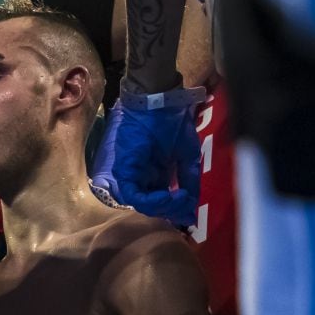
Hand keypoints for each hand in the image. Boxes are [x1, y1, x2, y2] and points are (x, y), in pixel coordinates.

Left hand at [91, 98, 201, 226]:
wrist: (158, 101)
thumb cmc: (172, 122)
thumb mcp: (187, 153)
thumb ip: (189, 178)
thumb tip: (191, 203)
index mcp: (154, 172)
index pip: (160, 198)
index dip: (174, 208)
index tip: (189, 213)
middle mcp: (141, 175)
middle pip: (150, 203)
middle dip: (169, 210)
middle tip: (184, 209)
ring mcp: (130, 173)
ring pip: (140, 202)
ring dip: (160, 206)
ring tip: (176, 200)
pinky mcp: (123, 169)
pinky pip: (132, 193)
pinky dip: (149, 199)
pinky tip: (167, 195)